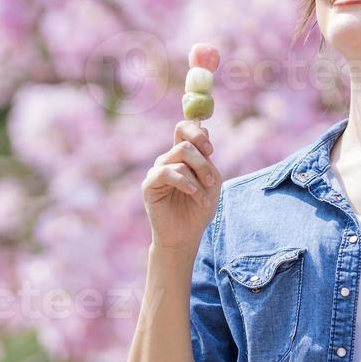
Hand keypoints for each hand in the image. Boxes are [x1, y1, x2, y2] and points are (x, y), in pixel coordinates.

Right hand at [143, 118, 222, 251]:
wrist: (186, 234)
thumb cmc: (199, 208)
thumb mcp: (211, 180)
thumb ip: (206, 157)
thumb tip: (203, 127)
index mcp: (183, 156)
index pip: (183, 129)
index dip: (197, 133)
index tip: (210, 150)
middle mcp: (168, 160)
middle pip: (185, 144)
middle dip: (203, 162)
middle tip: (211, 181)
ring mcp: (157, 171)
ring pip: (180, 159)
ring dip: (198, 178)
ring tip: (204, 198)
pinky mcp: (149, 184)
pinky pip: (167, 172)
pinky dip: (185, 183)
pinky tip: (193, 194)